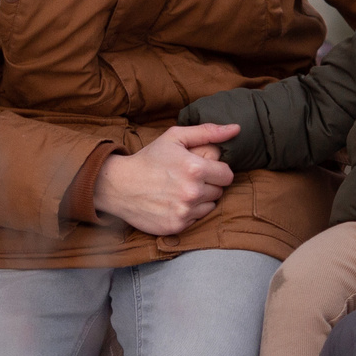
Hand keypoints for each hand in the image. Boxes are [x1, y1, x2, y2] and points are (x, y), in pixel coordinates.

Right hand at [95, 123, 237, 235]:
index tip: (202, 168)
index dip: (217, 171)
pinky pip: (196, 219)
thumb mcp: (175, 137)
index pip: (227, 175)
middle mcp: (192, 192)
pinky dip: (189, 212)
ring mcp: (184, 211)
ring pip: (209, 206)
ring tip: (180, 190)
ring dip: (200, 199)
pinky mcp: (177, 226)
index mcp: (195, 168)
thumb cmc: (149, 158)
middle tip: (188, 178)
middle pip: (219, 191)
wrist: (119, 185)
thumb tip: (236, 129)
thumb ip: (208, 132)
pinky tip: (173, 202)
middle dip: (208, 184)